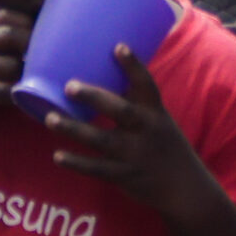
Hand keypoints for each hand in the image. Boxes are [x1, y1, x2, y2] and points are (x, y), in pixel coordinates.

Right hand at [0, 9, 28, 125]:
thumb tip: (34, 30)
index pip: (6, 16)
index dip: (26, 22)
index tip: (38, 34)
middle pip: (11, 35)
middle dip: (32, 45)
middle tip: (46, 58)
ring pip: (12, 65)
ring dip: (27, 74)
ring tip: (34, 80)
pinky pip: (6, 91)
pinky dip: (20, 95)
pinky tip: (26, 97)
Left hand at [42, 49, 214, 213]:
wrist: (186, 188)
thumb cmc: (165, 146)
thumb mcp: (159, 121)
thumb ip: (135, 102)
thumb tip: (103, 74)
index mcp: (156, 113)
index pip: (147, 86)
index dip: (134, 66)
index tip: (118, 46)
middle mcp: (146, 131)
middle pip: (121, 111)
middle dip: (95, 97)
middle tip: (69, 86)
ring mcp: (135, 155)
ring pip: (101, 140)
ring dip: (74, 129)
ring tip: (50, 118)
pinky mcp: (125, 176)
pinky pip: (97, 169)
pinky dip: (77, 163)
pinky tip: (57, 156)